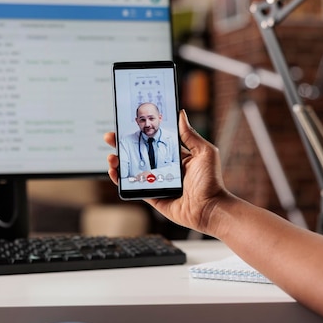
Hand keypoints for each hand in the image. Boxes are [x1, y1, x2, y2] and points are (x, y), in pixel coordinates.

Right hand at [104, 110, 230, 235]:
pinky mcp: (153, 197)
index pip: (153, 141)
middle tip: (110, 137)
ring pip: (133, 170)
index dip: (140, 133)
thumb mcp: (204, 152)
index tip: (127, 124)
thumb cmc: (211, 181)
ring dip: (119, 162)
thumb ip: (190, 135)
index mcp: (176, 157)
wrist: (210, 208)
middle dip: (122, 145)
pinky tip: (115, 172)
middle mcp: (165, 168)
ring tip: (112, 156)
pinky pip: (134, 188)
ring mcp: (158, 183)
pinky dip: (122, 181)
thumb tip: (181, 114)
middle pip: (139, 154)